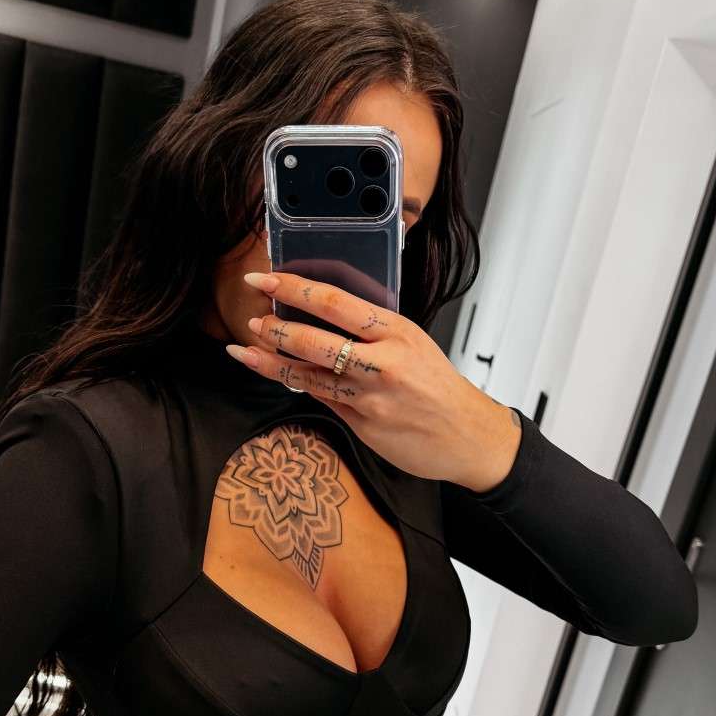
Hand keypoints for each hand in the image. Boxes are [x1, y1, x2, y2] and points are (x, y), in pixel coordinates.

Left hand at [231, 270, 522, 491]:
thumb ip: (372, 332)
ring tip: (245, 348)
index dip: (292, 288)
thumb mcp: (413, 344)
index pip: (334, 301)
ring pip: (309, 374)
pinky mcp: (363, 424)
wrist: (469, 435)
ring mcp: (371, 396)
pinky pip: (321, 399)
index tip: (265, 280)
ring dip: (272, 360)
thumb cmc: (440, 388)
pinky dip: (295, 384)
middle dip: (275, 327)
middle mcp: (383, 361)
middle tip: (252, 318)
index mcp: (397, 330)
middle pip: (315, 339)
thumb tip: (323, 315)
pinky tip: (274, 373)